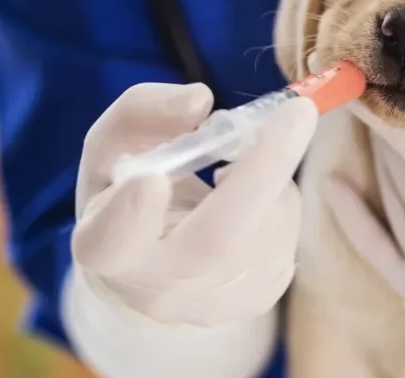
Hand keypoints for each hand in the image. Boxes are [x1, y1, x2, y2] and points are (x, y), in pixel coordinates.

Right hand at [71, 83, 316, 325]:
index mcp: (105, 247)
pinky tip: (252, 200)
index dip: (132, 215)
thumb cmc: (125, 195)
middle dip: (262, 169)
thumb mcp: (113, 146)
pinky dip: (281, 201)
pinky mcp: (255, 301)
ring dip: (273, 177)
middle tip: (298, 111)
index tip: (152, 180)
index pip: (114, 241)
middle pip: (217, 240)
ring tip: (235, 167)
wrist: (150, 274)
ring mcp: (212, 304)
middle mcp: (158, 287)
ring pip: (267, 230)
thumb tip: (199, 100)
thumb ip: (142, 113)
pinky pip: (287, 239)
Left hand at [325, 102, 404, 376]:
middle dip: (384, 121)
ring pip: (389, 199)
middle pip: (398, 167)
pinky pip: (377, 250)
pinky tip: (331, 184)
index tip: (356, 64)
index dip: (382, 101)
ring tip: (364, 110)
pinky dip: (355, 216)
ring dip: (380, 157)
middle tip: (364, 77)